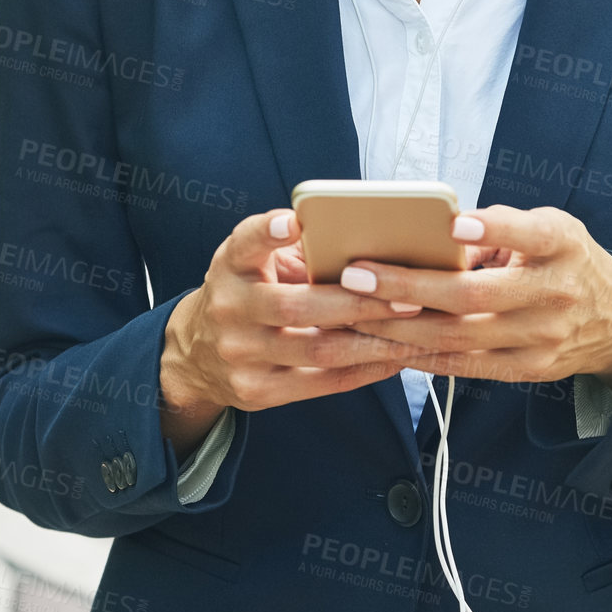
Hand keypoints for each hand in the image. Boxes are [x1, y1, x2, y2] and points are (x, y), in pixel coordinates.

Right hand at [159, 207, 426, 454]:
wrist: (197, 352)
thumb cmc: (247, 292)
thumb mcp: (253, 261)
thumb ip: (297, 248)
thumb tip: (367, 238)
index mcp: (231, 266)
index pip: (245, 243)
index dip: (269, 232)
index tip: (295, 221)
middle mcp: (230, 308)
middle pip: (297, 307)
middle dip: (358, 303)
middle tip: (408, 297)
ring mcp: (240, 354)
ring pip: (318, 350)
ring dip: (372, 341)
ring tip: (414, 331)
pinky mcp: (256, 390)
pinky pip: (321, 383)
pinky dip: (363, 371)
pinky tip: (394, 357)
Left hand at [338, 205, 611, 395]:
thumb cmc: (566, 261)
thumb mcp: (550, 228)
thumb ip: (500, 227)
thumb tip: (433, 234)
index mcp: (562, 247)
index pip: (531, 235)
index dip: (494, 230)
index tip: (454, 225)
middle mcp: (554, 295)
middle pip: (475, 296)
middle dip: (408, 286)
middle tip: (356, 273)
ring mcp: (541, 339)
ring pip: (459, 338)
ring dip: (399, 326)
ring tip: (352, 310)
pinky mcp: (527, 371)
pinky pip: (464, 366)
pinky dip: (421, 355)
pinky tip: (384, 341)